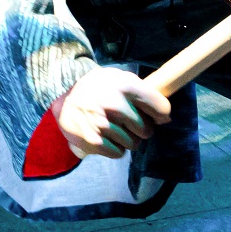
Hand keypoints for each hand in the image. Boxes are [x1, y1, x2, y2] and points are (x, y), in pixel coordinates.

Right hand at [53, 66, 171, 158]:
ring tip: (114, 128)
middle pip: (147, 130)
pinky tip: (105, 136)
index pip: (160, 107)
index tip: (157, 117)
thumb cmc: (97, 89)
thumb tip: (165, 117)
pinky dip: (114, 148)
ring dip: (127, 139)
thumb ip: (142, 92)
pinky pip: (118, 153)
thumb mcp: (117, 78)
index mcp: (125, 85)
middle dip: (141, 129)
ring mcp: (104, 124)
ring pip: (133, 144)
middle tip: (128, 122)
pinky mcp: (94, 141)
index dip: (161, 115)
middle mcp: (115, 104)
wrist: (64, 102)